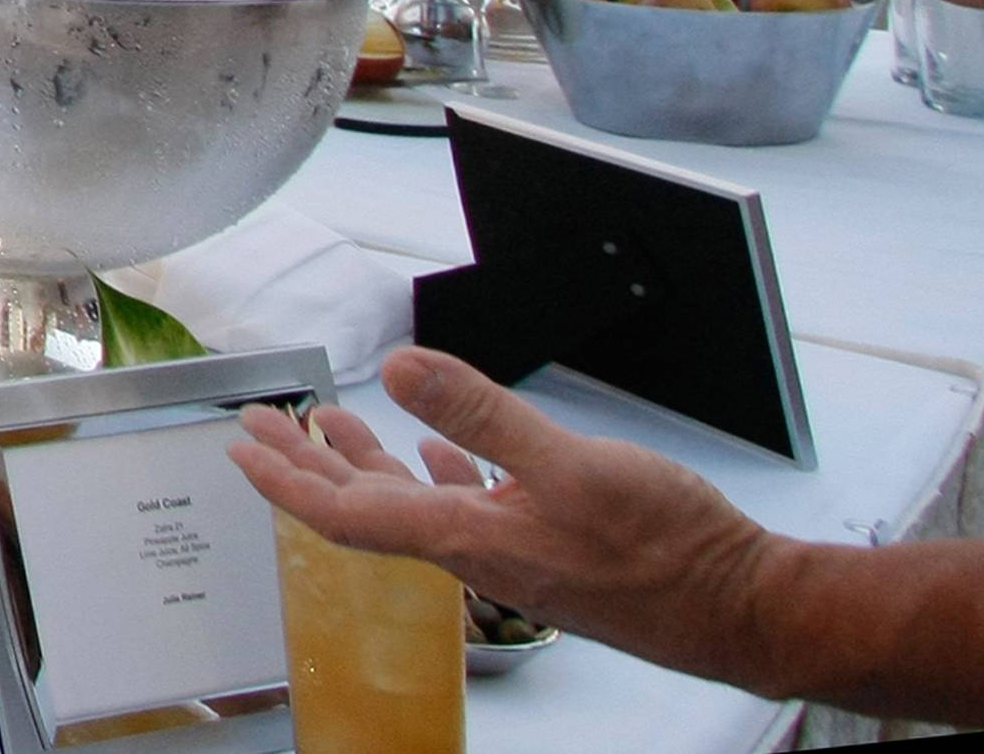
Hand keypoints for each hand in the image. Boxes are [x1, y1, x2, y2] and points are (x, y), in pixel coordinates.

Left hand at [227, 348, 789, 692]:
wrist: (743, 612)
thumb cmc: (670, 551)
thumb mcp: (568, 462)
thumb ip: (481, 415)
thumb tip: (402, 371)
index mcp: (467, 538)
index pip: (345, 513)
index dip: (285, 480)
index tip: (239, 447)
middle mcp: (477, 554)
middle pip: (365, 508)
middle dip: (307, 464)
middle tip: (263, 426)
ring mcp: (511, 556)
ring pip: (414, 506)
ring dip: (368, 464)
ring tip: (331, 426)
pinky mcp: (547, 551)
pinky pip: (468, 511)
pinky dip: (441, 477)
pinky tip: (441, 457)